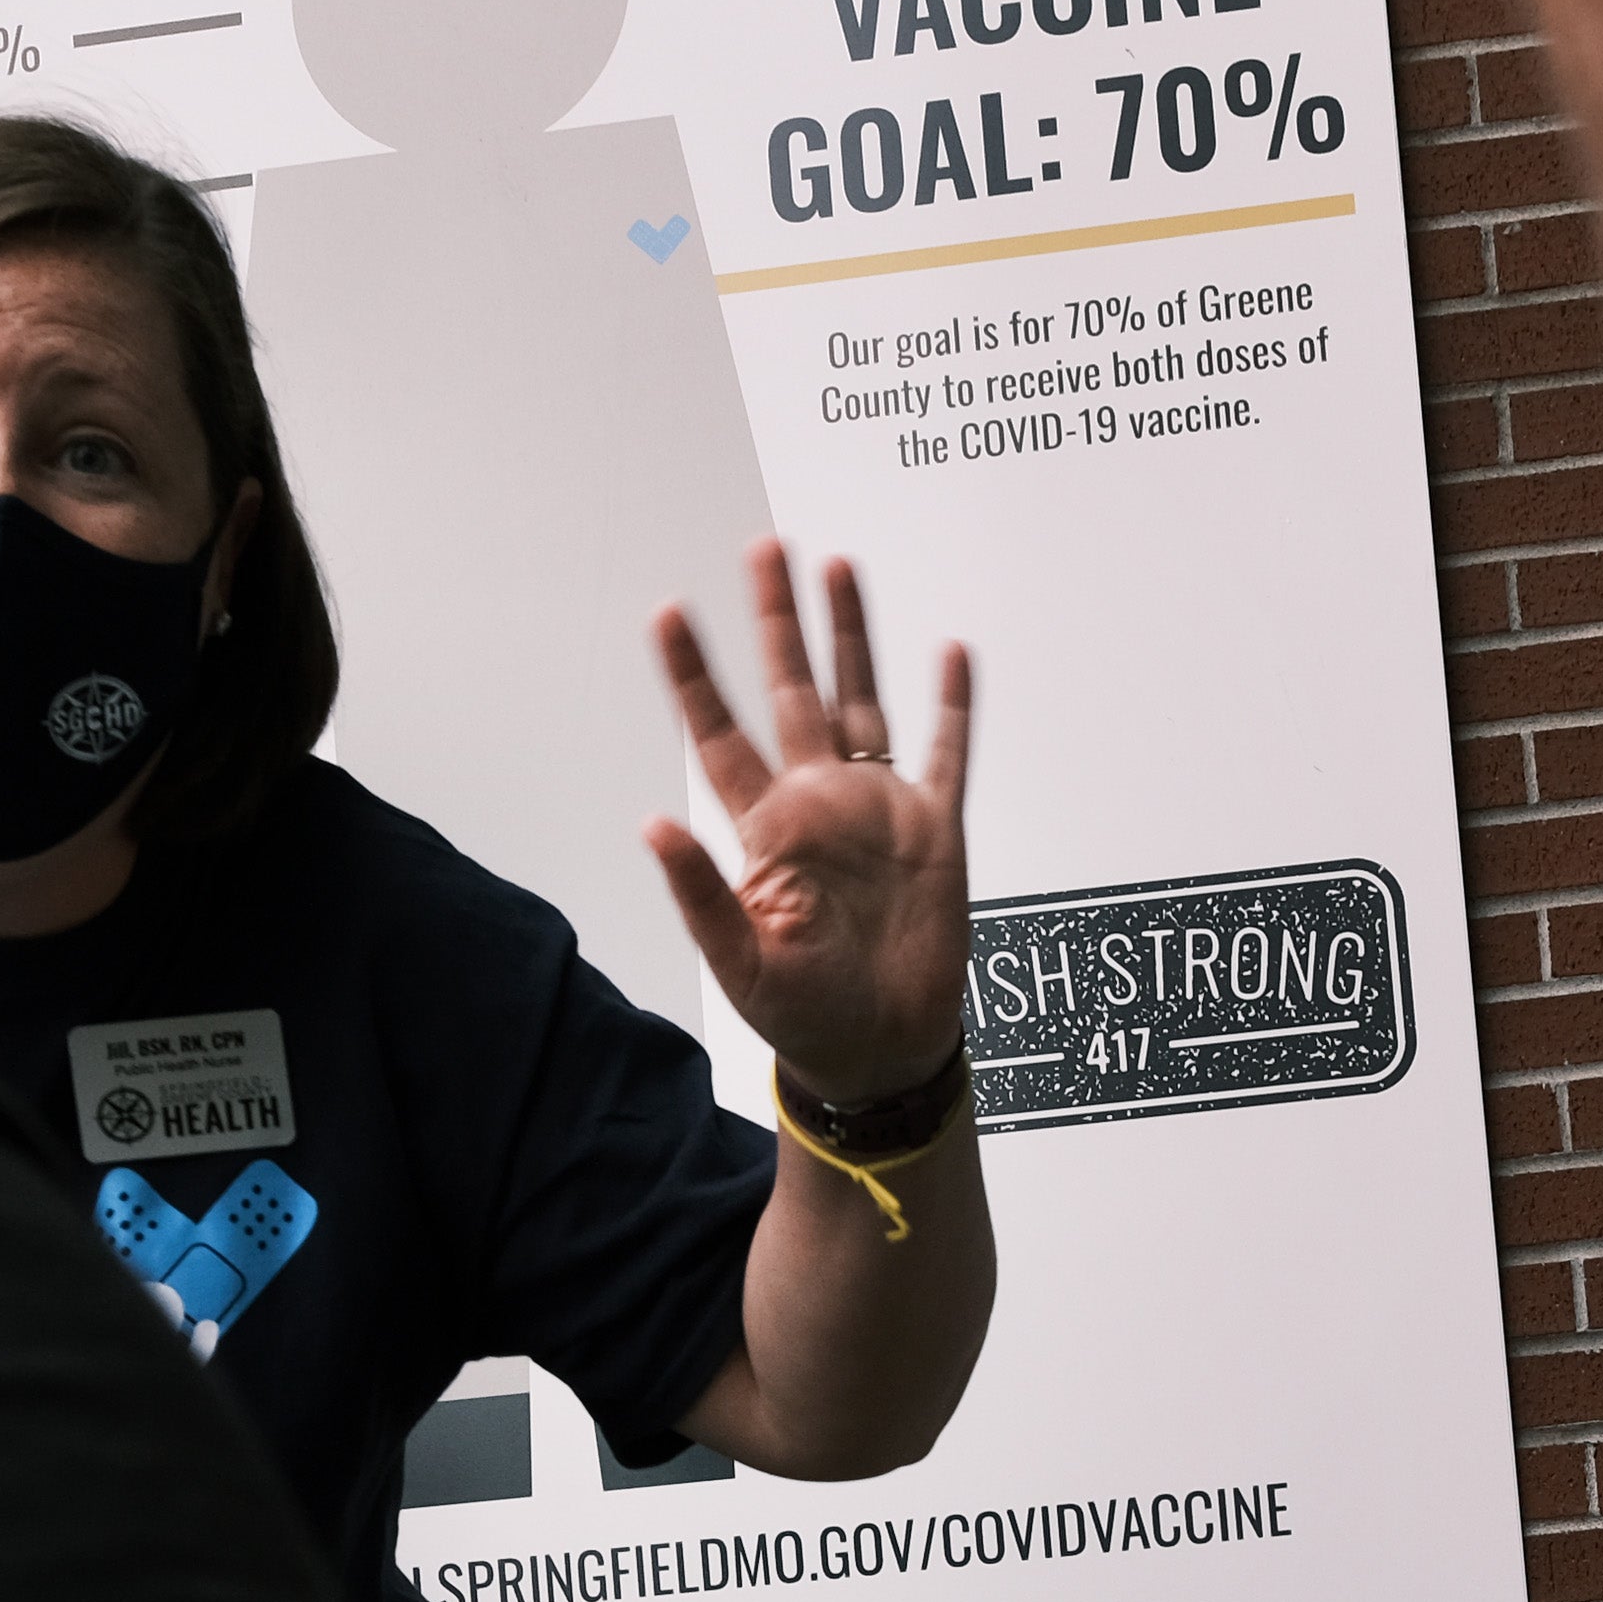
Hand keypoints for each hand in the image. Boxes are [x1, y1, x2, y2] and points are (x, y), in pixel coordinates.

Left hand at [648, 543, 974, 1109]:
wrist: (882, 1051)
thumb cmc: (804, 1017)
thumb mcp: (741, 963)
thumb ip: (700, 895)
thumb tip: (653, 825)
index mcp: (766, 830)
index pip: (720, 734)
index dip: (694, 674)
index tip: (668, 612)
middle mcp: (819, 804)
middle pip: (793, 690)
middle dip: (777, 620)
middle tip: (765, 550)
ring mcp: (878, 811)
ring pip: (863, 700)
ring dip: (851, 637)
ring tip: (839, 568)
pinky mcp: (935, 830)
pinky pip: (945, 755)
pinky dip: (950, 707)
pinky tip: (949, 653)